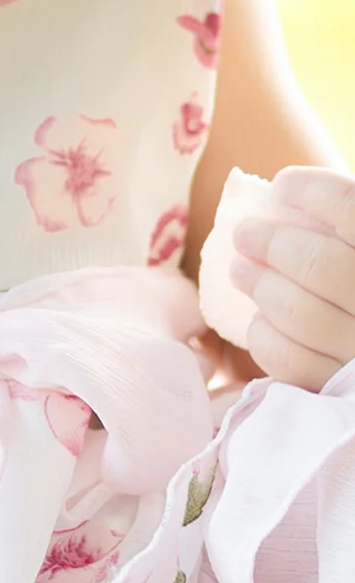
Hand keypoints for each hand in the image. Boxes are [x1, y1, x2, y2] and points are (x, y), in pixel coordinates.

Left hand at [231, 165, 354, 391]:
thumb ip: (345, 231)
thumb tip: (288, 192)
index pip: (352, 211)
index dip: (314, 192)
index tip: (284, 185)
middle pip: (318, 264)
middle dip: (270, 243)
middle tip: (244, 234)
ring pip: (300, 314)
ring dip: (260, 287)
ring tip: (240, 270)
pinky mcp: (346, 398)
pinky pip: (293, 363)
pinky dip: (266, 336)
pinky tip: (262, 321)